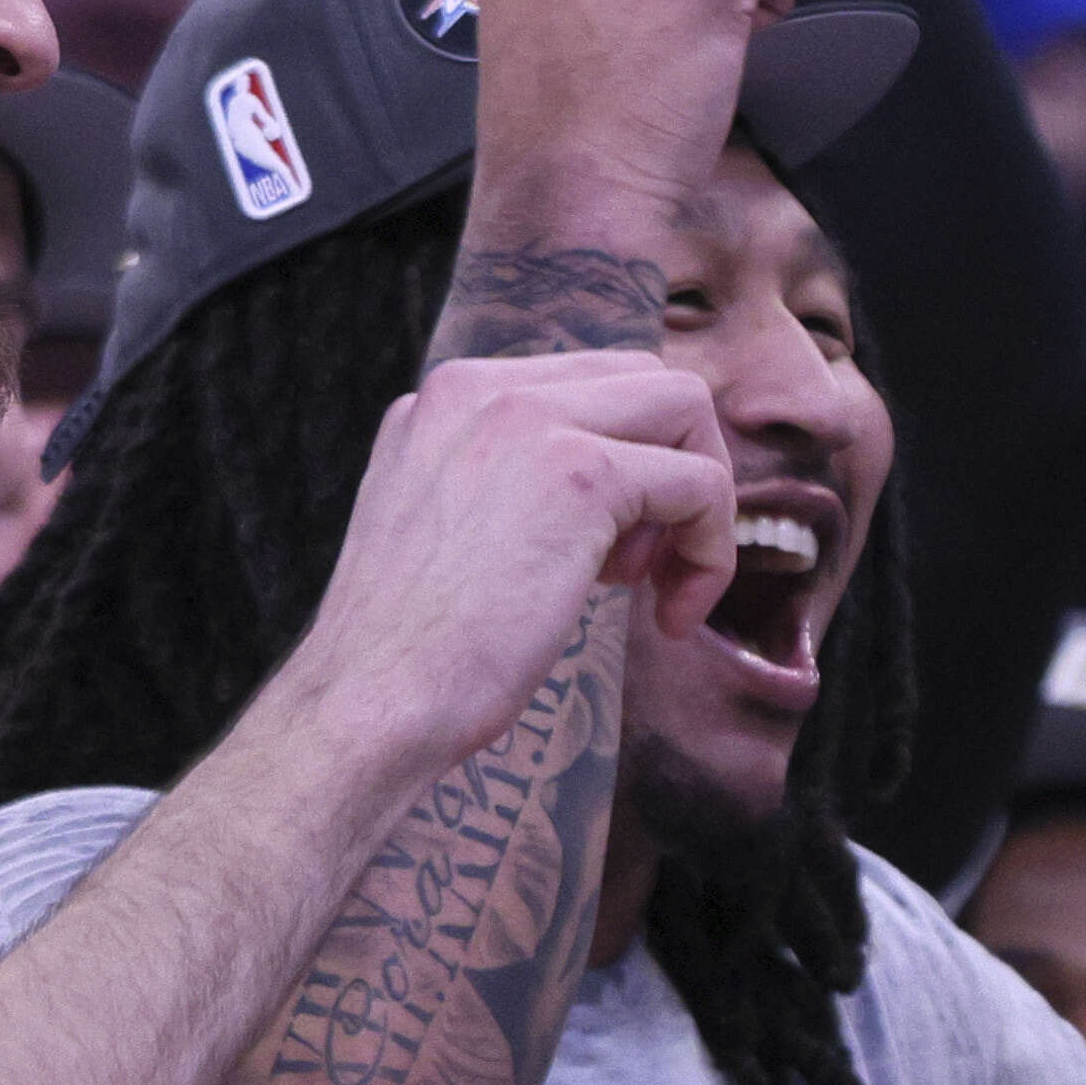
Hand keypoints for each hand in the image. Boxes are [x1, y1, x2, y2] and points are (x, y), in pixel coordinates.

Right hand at [275, 343, 740, 769]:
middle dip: (675, 472)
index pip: (589, 383)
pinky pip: (702, 482)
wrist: (373, 701)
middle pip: (647, 382)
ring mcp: (528, 418)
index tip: (610, 553)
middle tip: (644, 569)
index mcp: (446, 398)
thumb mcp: (451, 528)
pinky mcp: (581, 472)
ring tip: (652, 591)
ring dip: (699, 505)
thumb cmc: (416, 649)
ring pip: (686, 409)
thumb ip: (512, 482)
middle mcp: (481, 388)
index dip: (630, 463)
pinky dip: (712, 554)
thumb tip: (617, 493)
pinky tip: (668, 622)